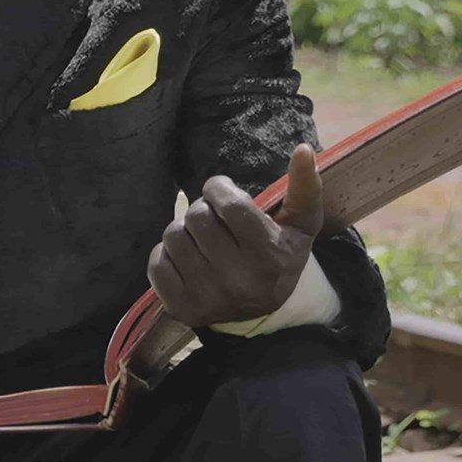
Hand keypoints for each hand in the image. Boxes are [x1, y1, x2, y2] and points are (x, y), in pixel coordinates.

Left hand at [147, 144, 325, 327]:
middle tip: (216, 220)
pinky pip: (156, 262)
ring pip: (173, 236)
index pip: (228, 203)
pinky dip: (168, 255)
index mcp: (269, 256)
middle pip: (196, 216)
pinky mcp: (182, 308)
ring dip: (184, 231)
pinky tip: (189, 262)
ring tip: (203, 241)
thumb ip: (305, 186)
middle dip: (204, 210)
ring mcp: (208, 297)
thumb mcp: (300, 225)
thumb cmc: (278, 255)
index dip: (218, 188)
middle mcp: (238, 280)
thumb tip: (303, 148)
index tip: (221, 191)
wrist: (261, 313)